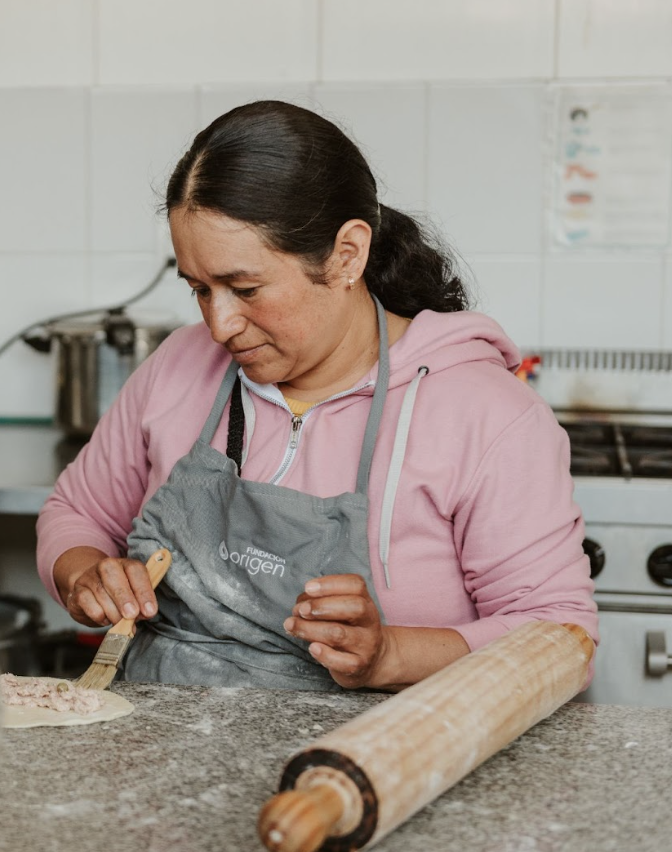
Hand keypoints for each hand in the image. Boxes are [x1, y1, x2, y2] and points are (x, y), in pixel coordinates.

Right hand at [63, 555, 157, 628]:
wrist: (90, 592)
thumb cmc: (116, 595)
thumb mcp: (132, 596)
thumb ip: (139, 604)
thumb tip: (142, 617)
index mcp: (126, 564)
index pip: (136, 570)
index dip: (144, 591)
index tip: (150, 611)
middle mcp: (107, 566)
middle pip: (114, 577)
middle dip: (125, 598)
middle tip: (132, 615)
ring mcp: (90, 577)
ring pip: (101, 592)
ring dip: (113, 612)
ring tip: (120, 622)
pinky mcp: (77, 591)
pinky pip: (86, 602)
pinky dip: (98, 615)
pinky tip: (105, 619)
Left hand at [283, 574, 392, 688]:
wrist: (373, 660)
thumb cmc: (349, 629)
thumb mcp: (342, 611)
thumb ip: (321, 603)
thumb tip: (300, 605)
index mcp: (365, 601)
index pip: (355, 585)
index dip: (330, 584)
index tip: (308, 587)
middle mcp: (369, 621)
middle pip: (355, 607)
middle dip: (322, 606)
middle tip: (301, 610)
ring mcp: (366, 645)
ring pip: (340, 634)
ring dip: (311, 629)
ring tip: (292, 626)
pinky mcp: (359, 666)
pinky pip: (343, 662)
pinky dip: (324, 655)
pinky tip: (312, 648)